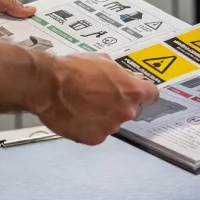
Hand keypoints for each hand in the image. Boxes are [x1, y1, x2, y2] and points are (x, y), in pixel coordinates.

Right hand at [33, 54, 159, 144]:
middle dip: (120, 104)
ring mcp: (110, 127)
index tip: (138, 92)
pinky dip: (89, 126)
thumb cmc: (73, 69)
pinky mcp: (94, 138)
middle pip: (132, 110)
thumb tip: (124, 77)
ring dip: (104, 116)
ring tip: (83, 105)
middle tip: (101, 96)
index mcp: (132, 91)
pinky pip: (97, 132)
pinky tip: (77, 116)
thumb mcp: (102, 60)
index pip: (152, 95)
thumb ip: (119, 73)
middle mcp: (125, 112)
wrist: (48, 85)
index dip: (144, 92)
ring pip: (113, 122)